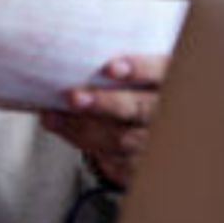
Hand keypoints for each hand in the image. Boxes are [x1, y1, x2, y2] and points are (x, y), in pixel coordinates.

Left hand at [39, 53, 167, 187]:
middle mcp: (169, 112)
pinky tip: (60, 127)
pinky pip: (114, 160)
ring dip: (83, 127)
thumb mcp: (136, 72)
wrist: (150, 125)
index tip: (109, 68)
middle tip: (73, 96)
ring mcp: (158, 142)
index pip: (160, 71)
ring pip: (122, 138)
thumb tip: (68, 57)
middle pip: (139, 109)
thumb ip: (114, 65)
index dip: (139, 69)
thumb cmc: (135, 84)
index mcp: (170, 79)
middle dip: (104, 103)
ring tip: (52, 115)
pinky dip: (83, 142)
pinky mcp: (142, 165)